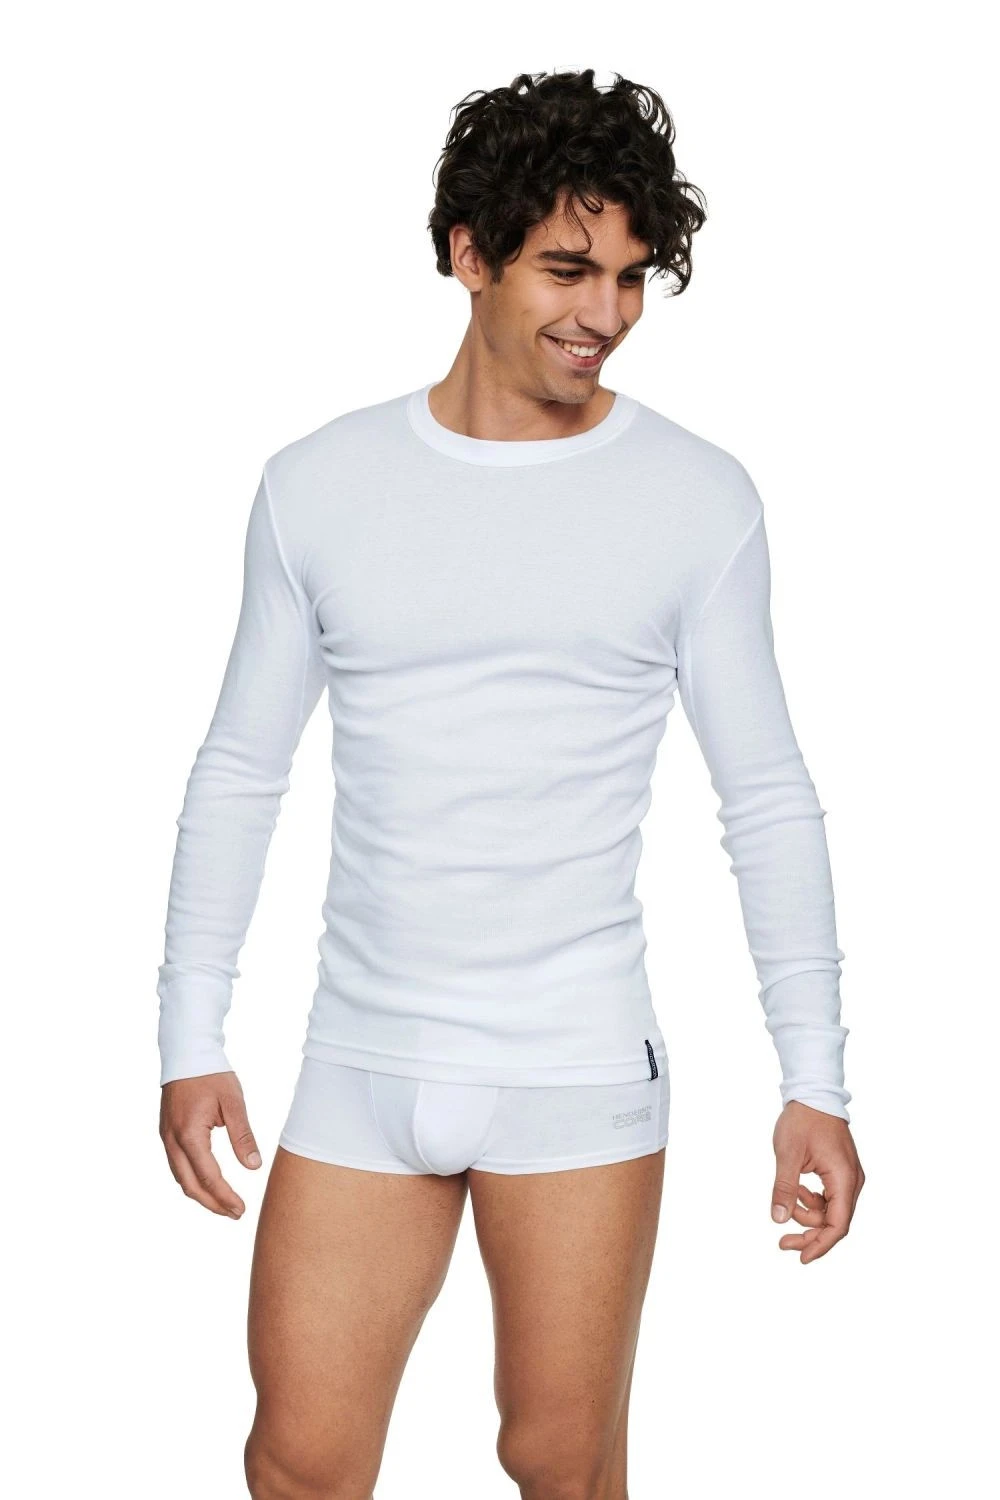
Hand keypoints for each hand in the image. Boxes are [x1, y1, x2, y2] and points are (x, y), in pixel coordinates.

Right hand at [159, 1070, 262, 1218]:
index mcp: (189, 1134)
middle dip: (212, 1204)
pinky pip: (177, 1166)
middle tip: (235, 1213)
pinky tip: (207, 1185)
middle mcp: (173, 1141)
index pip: (208, 1177)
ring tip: (224, 1205)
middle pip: (190, 1186)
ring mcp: (166, 1138)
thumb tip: (254, 1167)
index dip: (225, 1197)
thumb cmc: (212, 1075)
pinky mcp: (167, 1134)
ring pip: (181, 1179)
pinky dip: (192, 1181)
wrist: (186, 1054)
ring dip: (201, 1195)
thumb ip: (243, 1136)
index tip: (241, 1210)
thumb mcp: (233, 1103)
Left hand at [770, 1101, 864, 1262]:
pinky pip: (830, 1198)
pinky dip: (812, 1201)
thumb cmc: (802, 1120)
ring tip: (787, 1199)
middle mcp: (852, 1181)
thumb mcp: (787, 1154)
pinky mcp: (841, 1172)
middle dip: (810, 1234)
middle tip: (782, 1242)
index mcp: (843, 1178)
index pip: (838, 1225)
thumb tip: (778, 1219)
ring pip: (832, 1212)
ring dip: (808, 1215)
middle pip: (835, 1222)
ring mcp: (849, 1177)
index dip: (820, 1245)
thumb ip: (784, 1188)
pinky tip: (797, 1192)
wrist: (813, 1094)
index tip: (801, 1258)